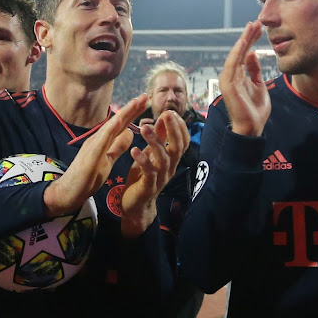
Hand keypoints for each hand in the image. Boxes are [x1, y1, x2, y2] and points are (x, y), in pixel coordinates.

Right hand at [43, 94, 147, 217]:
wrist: (68, 193)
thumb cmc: (87, 178)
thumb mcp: (108, 160)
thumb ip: (117, 147)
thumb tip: (130, 133)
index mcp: (103, 141)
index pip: (121, 124)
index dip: (133, 113)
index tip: (145, 101)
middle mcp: (98, 139)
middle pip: (118, 121)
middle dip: (132, 108)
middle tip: (145, 95)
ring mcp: (93, 145)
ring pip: (112, 126)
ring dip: (124, 113)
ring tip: (137, 101)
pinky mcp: (90, 155)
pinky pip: (102, 140)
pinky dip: (111, 128)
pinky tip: (120, 119)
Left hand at [121, 109, 189, 237]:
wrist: (135, 205)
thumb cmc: (143, 177)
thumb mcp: (151, 154)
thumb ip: (159, 138)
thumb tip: (164, 117)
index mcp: (172, 160)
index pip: (183, 141)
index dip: (180, 126)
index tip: (171, 112)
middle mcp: (170, 168)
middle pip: (178, 147)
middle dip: (173, 130)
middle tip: (166, 114)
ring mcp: (161, 178)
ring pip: (164, 158)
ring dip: (155, 141)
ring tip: (144, 128)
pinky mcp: (149, 186)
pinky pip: (149, 172)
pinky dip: (143, 159)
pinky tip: (134, 150)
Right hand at [219, 21, 270, 136]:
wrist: (252, 127)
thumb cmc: (255, 109)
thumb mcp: (259, 84)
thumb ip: (254, 70)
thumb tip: (252, 53)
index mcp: (238, 75)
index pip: (244, 53)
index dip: (250, 40)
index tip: (258, 28)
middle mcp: (231, 75)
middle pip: (239, 51)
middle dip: (247, 36)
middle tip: (256, 22)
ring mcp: (228, 79)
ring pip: (235, 55)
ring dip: (243, 40)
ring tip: (251, 27)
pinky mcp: (227, 84)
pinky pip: (232, 64)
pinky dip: (237, 52)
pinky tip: (244, 42)